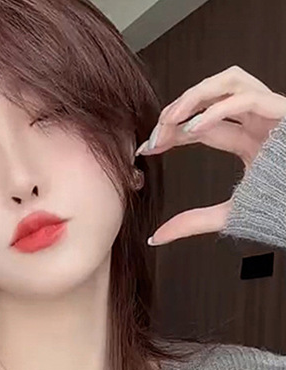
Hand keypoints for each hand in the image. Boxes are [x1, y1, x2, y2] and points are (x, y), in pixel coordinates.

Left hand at [136, 65, 285, 245]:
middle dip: (179, 111)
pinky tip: (194, 128)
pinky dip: (218, 110)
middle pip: (212, 95)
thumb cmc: (280, 210)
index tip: (149, 146)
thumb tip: (155, 237)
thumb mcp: (228, 216)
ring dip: (196, 95)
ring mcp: (271, 113)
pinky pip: (247, 99)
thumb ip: (191, 222)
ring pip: (230, 81)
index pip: (202, 124)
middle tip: (156, 134)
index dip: (172, 130)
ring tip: (171, 119)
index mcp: (248, 140)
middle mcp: (258, 121)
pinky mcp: (284, 113)